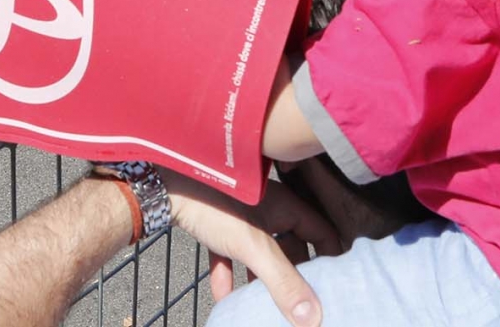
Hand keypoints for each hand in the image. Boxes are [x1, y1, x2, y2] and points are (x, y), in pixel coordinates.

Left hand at [162, 171, 339, 325]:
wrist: (164, 186)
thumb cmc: (214, 205)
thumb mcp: (254, 248)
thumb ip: (284, 282)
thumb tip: (313, 318)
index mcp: (287, 207)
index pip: (322, 234)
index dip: (331, 259)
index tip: (335, 286)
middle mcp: (269, 209)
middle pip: (291, 248)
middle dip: (294, 277)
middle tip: (300, 304)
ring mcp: (241, 216)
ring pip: (260, 253)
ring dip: (261, 280)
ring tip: (263, 306)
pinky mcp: (216, 223)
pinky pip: (230, 252)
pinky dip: (229, 273)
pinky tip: (224, 296)